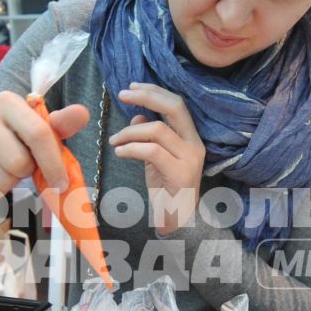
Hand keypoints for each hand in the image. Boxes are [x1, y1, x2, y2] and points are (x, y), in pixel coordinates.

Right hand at [0, 91, 90, 200]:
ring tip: (2, 170)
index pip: (38, 134)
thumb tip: (83, 113)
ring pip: (0, 181)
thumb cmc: (14, 137)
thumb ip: (61, 124)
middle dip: (26, 172)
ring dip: (8, 184)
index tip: (61, 183)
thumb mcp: (38, 128)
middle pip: (18, 163)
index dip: (53, 163)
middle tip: (20, 165)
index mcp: (6, 101)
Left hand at [111, 83, 206, 234]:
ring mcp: (190, 158)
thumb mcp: (154, 160)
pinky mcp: (181, 174)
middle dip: (147, 96)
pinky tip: (120, 152)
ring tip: (115, 141)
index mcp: (190, 137)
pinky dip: (132, 148)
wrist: (178, 223)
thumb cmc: (166, 191)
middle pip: (175, 106)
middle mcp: (195, 144)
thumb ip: (148, 138)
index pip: (176, 103)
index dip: (154, 91)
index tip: (131, 86)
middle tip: (122, 94)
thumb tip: (136, 118)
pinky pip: (152, 151)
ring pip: (159, 129)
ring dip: (130, 132)